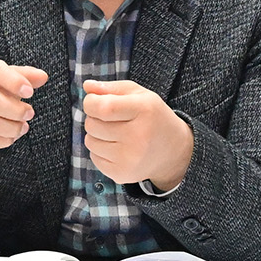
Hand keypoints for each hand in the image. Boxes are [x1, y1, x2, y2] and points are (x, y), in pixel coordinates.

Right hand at [0, 58, 47, 171]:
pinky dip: (4, 140)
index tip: (30, 93)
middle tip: (30, 113)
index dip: (14, 82)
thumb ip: (24, 76)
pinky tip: (11, 136)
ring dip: (12, 128)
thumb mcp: (4, 78)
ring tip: (23, 127)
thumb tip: (43, 77)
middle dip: (16, 111)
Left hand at [81, 79, 195, 189]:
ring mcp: (130, 158)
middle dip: (94, 118)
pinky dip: (100, 151)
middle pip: (92, 125)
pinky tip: (116, 148)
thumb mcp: (139, 95)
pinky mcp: (122, 174)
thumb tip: (87, 86)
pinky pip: (94, 158)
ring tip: (115, 134)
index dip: (91, 103)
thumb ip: (111, 88)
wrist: (173, 150)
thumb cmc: (152, 117)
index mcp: (144, 110)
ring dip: (96, 135)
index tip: (94, 101)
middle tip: (110, 119)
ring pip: (90, 142)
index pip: (103, 107)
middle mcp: (138, 136)